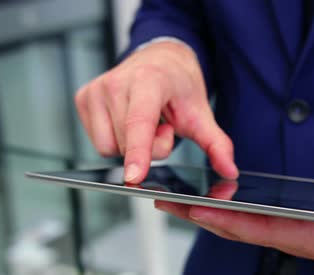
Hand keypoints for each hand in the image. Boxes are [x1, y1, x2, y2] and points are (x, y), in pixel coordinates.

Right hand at [75, 41, 237, 182]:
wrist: (161, 59)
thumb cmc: (179, 85)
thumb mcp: (202, 114)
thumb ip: (217, 144)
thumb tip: (230, 172)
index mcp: (148, 80)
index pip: (139, 122)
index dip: (139, 151)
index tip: (135, 176)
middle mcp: (117, 81)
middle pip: (126, 143)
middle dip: (149, 148)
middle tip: (164, 127)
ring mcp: (96, 88)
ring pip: (109, 147)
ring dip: (131, 146)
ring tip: (147, 123)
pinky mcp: (83, 97)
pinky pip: (98, 142)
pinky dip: (116, 140)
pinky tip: (129, 123)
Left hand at [154, 181, 313, 274]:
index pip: (265, 229)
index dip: (230, 220)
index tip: (198, 207)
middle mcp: (296, 238)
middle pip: (240, 229)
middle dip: (202, 216)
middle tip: (166, 199)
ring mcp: (292, 234)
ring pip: (241, 226)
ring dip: (208, 213)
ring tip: (176, 197)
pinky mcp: (294, 227)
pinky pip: (253, 221)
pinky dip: (228, 212)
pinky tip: (212, 200)